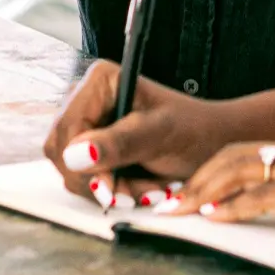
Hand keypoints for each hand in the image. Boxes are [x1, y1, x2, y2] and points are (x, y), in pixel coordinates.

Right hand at [44, 59, 233, 208]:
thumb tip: (75, 154)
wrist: (212, 144)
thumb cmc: (193, 130)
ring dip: (111, 189)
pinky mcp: (93, 149)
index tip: (109, 188)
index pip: (66, 129)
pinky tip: (140, 189)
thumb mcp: (159, 135)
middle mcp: (86, 99)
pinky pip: (85, 179)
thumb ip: (118, 143)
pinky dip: (113, 191)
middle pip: (62, 153)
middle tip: (137, 194)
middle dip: (99, 180)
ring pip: (72, 171)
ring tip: (149, 190)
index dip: (81, 163)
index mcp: (99, 81)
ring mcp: (87, 125)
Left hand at [168, 131, 274, 243]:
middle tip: (175, 197)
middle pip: (238, 154)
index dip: (225, 166)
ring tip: (180, 209)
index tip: (203, 183)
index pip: (259, 149)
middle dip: (202, 176)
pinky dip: (231, 207)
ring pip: (240, 171)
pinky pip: (260, 197)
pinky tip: (212, 218)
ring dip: (204, 191)